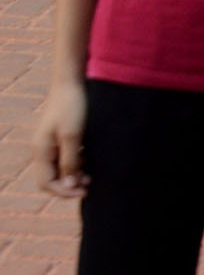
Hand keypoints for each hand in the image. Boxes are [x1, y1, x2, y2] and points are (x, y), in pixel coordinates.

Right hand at [32, 79, 88, 197]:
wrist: (72, 81)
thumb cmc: (73, 107)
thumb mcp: (73, 136)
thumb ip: (70, 161)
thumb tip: (70, 186)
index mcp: (41, 151)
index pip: (47, 183)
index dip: (64, 192)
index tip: (85, 191)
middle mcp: (43, 149)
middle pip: (51, 178)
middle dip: (69, 186)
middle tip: (90, 184)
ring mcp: (50, 142)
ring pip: (59, 168)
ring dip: (74, 175)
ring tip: (92, 175)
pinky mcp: (60, 136)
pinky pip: (65, 157)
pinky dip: (77, 163)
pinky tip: (90, 160)